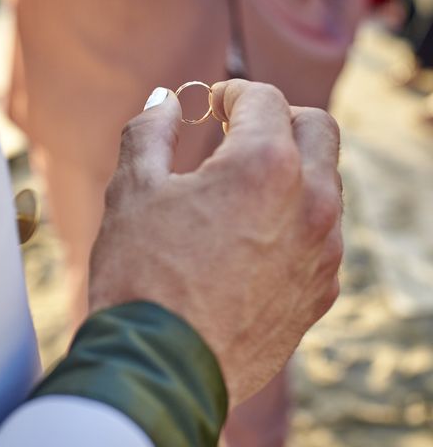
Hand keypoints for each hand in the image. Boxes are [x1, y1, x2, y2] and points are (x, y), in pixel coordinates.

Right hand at [88, 80, 342, 404]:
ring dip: (292, 168)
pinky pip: (322, 235)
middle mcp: (311, 202)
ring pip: (326, 183)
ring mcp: (322, 252)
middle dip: (280, 118)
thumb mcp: (133, 190)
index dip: (234, 92)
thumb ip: (149, 131)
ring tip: (245, 185)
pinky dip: (297, 217)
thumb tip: (163, 101)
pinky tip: (256, 236)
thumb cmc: (141, 274)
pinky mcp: (320, 292)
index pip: (263, 99)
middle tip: (242, 129)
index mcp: (264, 164)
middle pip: (316, 129)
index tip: (216, 102)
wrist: (161, 367)